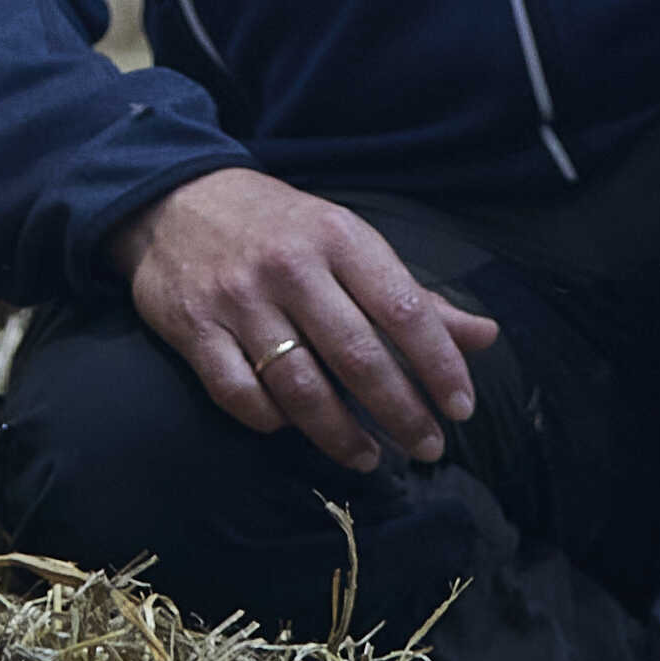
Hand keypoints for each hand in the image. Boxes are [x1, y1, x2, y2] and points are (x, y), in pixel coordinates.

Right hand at [128, 168, 496, 473]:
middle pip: (357, 357)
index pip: (403, 309)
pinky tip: (296, 431)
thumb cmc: (279, 228)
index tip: (461, 407)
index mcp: (338, 238)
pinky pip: (239, 394)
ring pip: (299, 386)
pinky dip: (272, 421)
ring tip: (370, 458)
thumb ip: (413, 295)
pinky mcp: (194, 330)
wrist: (174, 201)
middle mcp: (290, 268)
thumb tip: (485, 337)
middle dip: (401, 413)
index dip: (439, 364)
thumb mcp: (348, 241)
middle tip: (428, 447)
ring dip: (341, 434)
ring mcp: (238, 300)